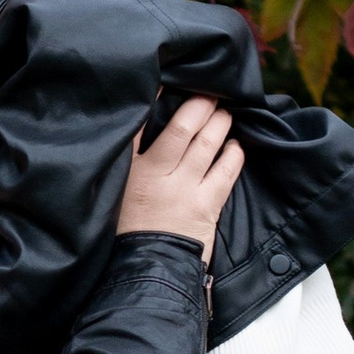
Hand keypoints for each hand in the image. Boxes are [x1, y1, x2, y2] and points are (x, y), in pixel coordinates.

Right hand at [118, 94, 242, 256]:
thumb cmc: (128, 233)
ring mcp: (185, 190)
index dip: (153, 100)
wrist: (147, 271)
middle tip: (211, 93)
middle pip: (182, 129)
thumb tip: (142, 132)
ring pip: (207, 145)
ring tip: (225, 114)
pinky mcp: (207, 205)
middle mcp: (158, 176)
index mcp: (131, 171)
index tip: (165, 82)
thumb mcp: (116, 195)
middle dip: (200, 106)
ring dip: (220, 124)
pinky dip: (233, 154)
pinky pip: (226, 171)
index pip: (139, 127)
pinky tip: (236, 145)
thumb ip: (130, 164)